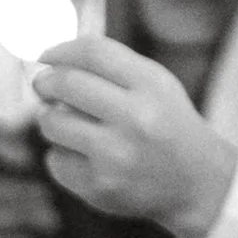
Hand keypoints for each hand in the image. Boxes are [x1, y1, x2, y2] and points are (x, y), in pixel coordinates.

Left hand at [28, 36, 237, 237]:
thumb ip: (111, 68)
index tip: (45, 56)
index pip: (94, 53)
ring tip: (67, 123)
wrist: (195, 183)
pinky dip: (62, 155)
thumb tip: (51, 62)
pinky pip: (55, 160)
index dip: (61, 50)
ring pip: (52, 123)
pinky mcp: (99, 187)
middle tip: (42, 86)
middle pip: (66, 84)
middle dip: (45, 83)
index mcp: (151, 86)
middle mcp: (135, 118)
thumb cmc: (166, 125)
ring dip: (50, 119)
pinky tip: (86, 158)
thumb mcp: (154, 85)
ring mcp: (115, 156)